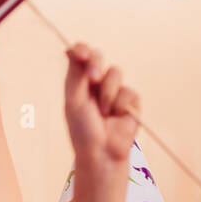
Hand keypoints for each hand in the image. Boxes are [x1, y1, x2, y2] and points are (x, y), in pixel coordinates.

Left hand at [63, 43, 138, 163]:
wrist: (101, 152)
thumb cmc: (83, 130)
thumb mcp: (74, 101)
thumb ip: (75, 75)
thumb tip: (70, 49)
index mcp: (79, 83)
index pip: (80, 58)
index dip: (82, 50)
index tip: (81, 53)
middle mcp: (96, 83)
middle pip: (98, 57)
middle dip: (96, 64)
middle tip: (93, 77)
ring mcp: (114, 90)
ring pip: (115, 73)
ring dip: (107, 92)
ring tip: (103, 112)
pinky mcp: (131, 100)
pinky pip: (128, 91)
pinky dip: (120, 104)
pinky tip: (116, 117)